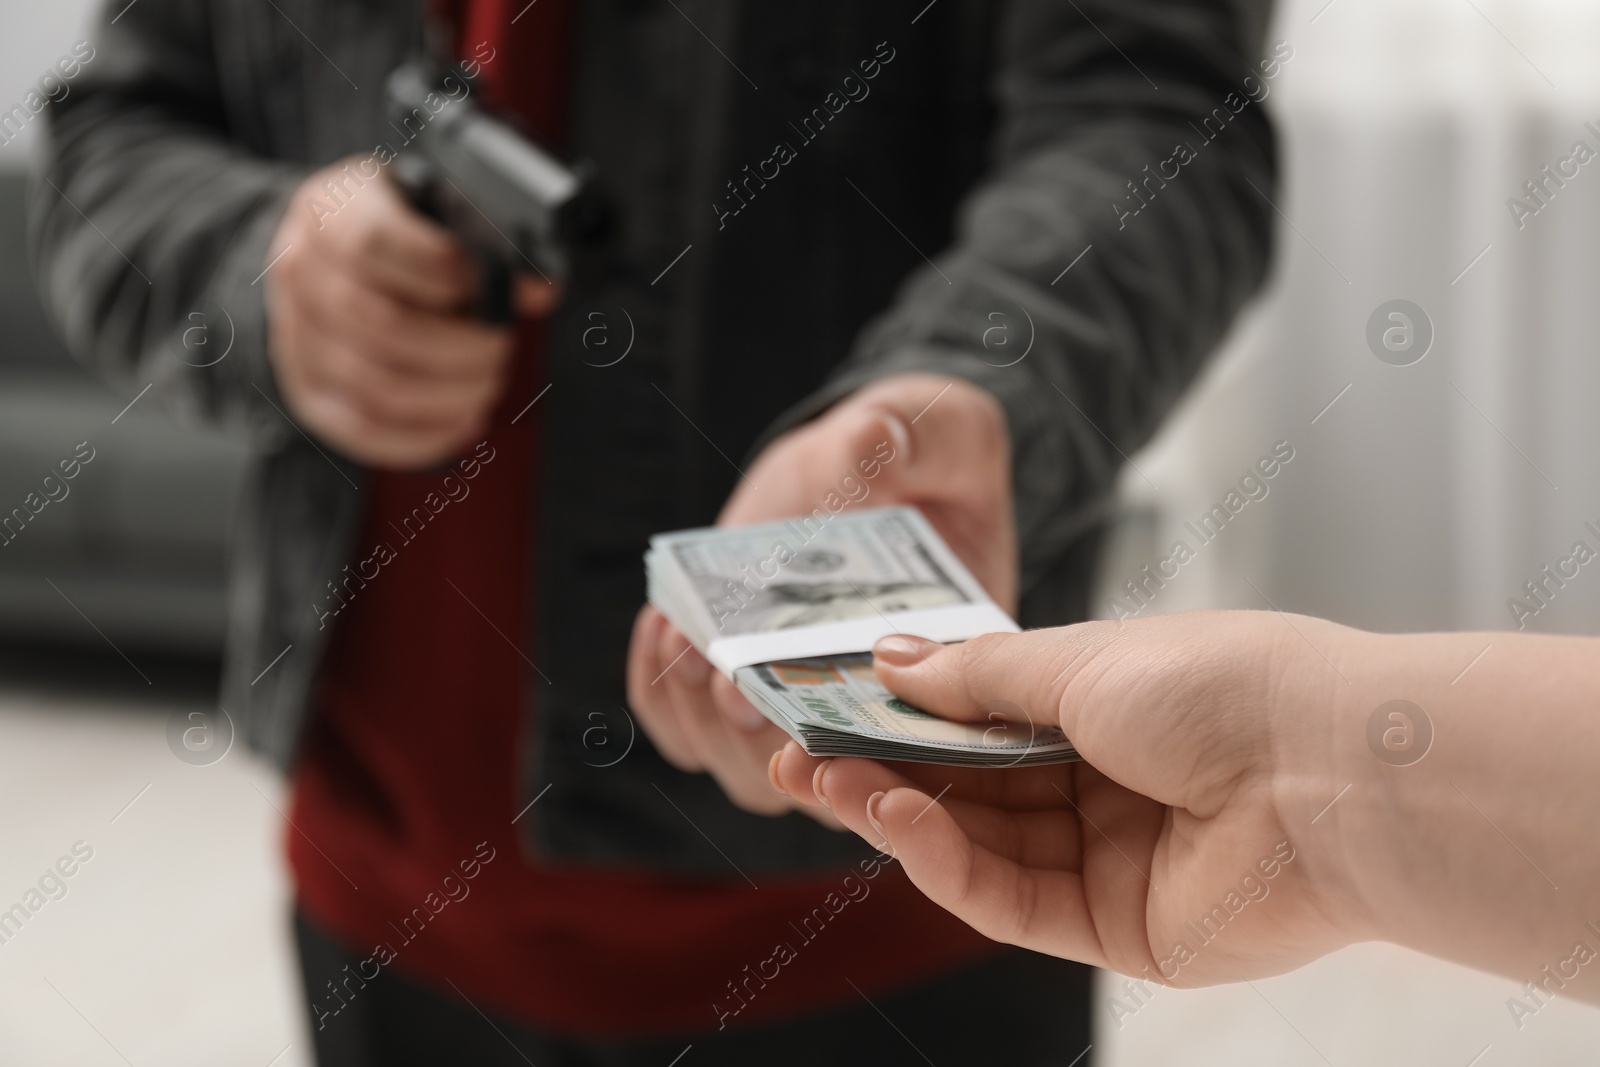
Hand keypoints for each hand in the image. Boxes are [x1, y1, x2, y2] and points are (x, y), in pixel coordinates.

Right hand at [264, 156, 558, 468]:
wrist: (333, 255)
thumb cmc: (397, 230)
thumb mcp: (435, 206)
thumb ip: (485, 237)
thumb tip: (537, 289)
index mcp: (329, 211)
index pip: (372, 243)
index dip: (440, 270)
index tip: (484, 285)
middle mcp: (300, 273)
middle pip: (383, 325)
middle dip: (462, 345)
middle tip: (500, 344)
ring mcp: (296, 337)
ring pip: (377, 385)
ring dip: (452, 394)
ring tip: (488, 380)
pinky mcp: (308, 391)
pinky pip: (363, 430)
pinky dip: (424, 436)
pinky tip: (464, 421)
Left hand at [626, 373, 1015, 821]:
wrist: (873, 461)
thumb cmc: (930, 457)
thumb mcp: (948, 433)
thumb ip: (915, 439)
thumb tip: (869, 442)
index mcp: (955, 672)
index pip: (914, 750)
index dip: (858, 751)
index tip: (798, 711)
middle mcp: (878, 709)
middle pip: (818, 782)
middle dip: (756, 741)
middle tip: (719, 676)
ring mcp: (802, 703)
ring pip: (743, 767)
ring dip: (698, 719)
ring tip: (678, 636)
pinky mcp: (740, 682)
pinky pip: (688, 729)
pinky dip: (662, 694)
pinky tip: (661, 625)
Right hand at [771, 613, 1365, 984]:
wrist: (1332, 772)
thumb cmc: (1221, 686)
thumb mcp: (1079, 659)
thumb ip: (976, 675)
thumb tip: (889, 657)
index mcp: (1101, 709)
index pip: (977, 719)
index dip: (901, 712)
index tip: (825, 700)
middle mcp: (1101, 785)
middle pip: (967, 788)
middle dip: (878, 769)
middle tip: (796, 755)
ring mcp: (1108, 860)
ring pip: (977, 845)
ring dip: (896, 814)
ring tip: (827, 783)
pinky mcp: (1116, 931)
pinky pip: (1011, 901)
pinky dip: (947, 865)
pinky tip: (898, 823)